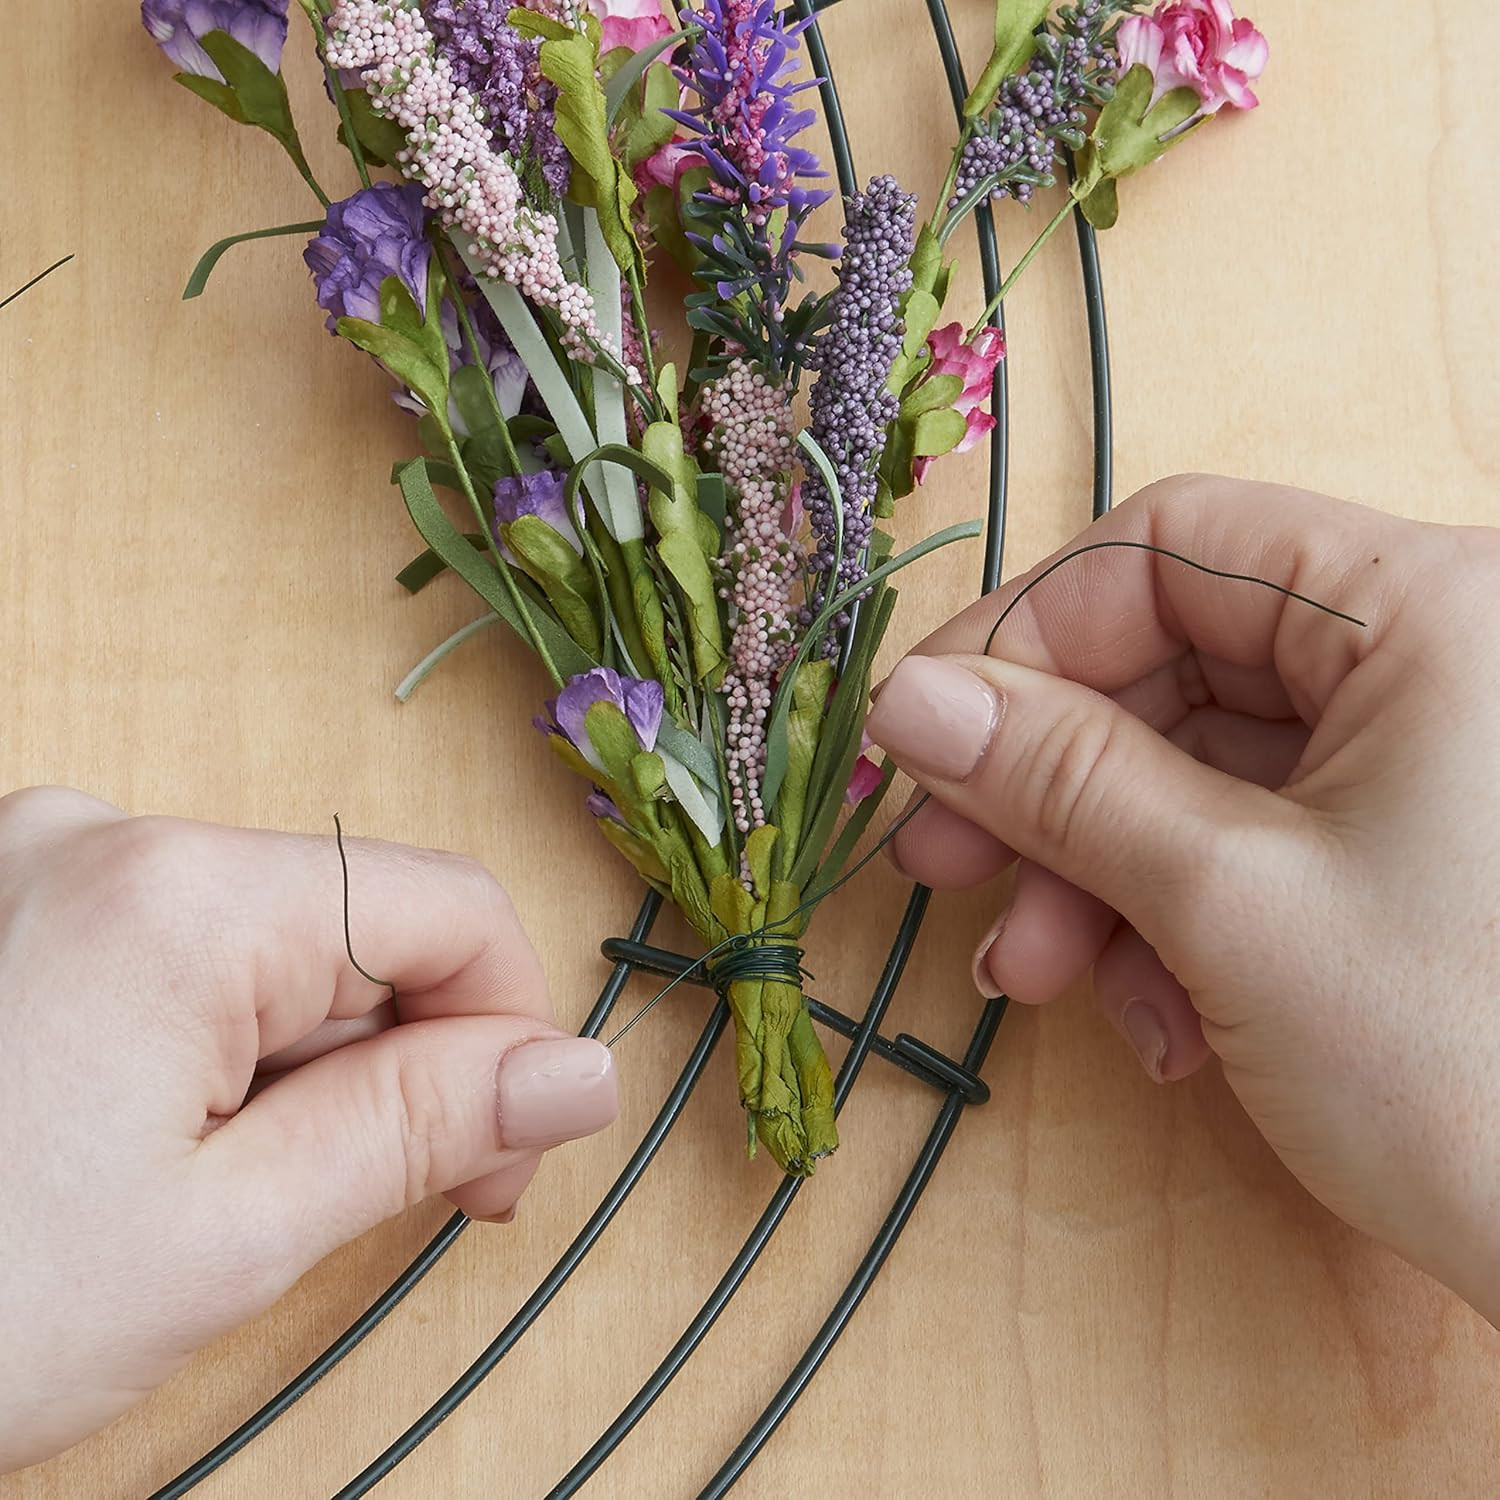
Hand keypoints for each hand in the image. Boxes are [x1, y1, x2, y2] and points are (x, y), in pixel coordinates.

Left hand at [0, 795, 617, 1471]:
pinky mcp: (2, 901)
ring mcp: (38, 859)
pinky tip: (152, 1142)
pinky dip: (211, 1041)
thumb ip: (422, 1129)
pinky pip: (175, 948)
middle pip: (354, 922)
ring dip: (301, 1061)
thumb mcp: (225, 1239)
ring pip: (268, 943)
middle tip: (368, 1204)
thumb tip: (578, 1074)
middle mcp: (106, 834)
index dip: (511, 1032)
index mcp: (181, 895)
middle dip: (396, 1059)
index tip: (500, 1160)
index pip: (450, 909)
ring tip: (226, 1193)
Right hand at [865, 475, 1499, 1323]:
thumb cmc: (1470, 1072)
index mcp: (1430, 608)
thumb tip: (909, 699)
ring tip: (1040, 978)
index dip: (1025, 633)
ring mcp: (1429, 764)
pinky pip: (1252, 844)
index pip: (1172, 548)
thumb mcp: (1228, 901)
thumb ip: (1058, 778)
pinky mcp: (1413, 854)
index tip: (923, 732)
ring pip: (1199, 771)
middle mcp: (1439, 660)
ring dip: (1096, 874)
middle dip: (1048, 783)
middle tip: (943, 863)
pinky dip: (1175, 921)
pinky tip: (1159, 1023)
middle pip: (1174, 667)